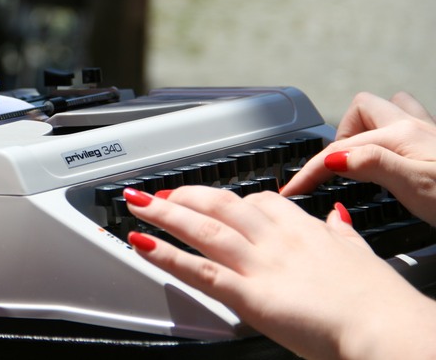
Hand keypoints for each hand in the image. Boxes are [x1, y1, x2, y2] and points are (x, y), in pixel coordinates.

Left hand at [123, 185, 435, 359]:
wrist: (384, 327)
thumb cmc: (376, 298)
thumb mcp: (359, 253)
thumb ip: (340, 234)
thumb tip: (336, 220)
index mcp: (300, 228)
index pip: (257, 201)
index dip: (226, 198)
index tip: (208, 197)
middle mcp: (274, 239)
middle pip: (220, 205)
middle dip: (184, 195)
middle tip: (157, 194)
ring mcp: (258, 264)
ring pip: (203, 229)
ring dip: (164, 214)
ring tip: (136, 204)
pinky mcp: (249, 295)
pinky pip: (200, 270)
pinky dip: (167, 255)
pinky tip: (143, 243)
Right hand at [281, 92, 435, 225]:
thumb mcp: (416, 186)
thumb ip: (373, 164)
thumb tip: (334, 157)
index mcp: (399, 135)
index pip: (340, 150)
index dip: (310, 171)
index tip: (292, 189)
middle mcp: (412, 126)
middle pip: (359, 111)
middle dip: (340, 136)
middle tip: (337, 168)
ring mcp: (427, 132)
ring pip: (387, 109)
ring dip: (367, 127)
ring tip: (361, 155)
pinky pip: (406, 122)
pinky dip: (389, 133)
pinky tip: (391, 154)